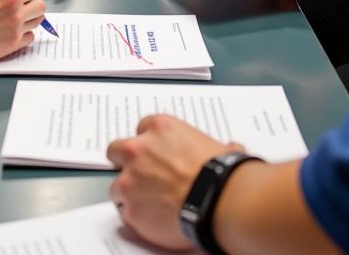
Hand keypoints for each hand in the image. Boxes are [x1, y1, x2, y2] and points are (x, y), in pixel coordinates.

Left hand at [108, 115, 243, 251]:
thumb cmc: (220, 174)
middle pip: (116, 149)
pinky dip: (135, 216)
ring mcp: (130, 179)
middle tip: (140, 175)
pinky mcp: (130, 208)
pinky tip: (151, 219)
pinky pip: (125, 212)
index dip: (148, 144)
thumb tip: (231, 149)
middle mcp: (139, 150)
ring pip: (116, 184)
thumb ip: (215, 147)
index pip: (141, 129)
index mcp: (160, 129)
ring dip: (128, 193)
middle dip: (124, 162)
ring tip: (147, 203)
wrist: (217, 201)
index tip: (155, 155)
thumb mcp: (220, 148)